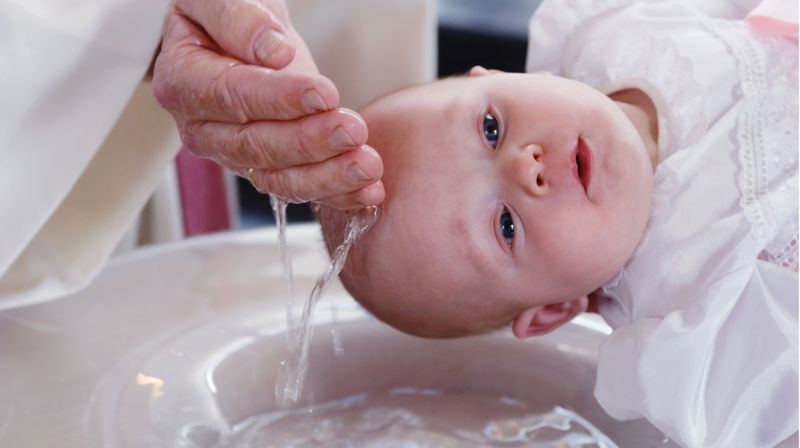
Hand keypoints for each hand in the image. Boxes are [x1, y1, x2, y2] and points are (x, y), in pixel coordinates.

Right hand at [152, 0, 383, 209]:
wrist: (238, 37)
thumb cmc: (227, 15)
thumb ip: (238, 17)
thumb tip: (270, 51)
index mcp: (183, 80)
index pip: (231, 95)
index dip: (279, 98)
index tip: (323, 94)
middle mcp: (203, 127)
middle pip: (256, 144)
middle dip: (309, 141)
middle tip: (352, 130)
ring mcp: (233, 154)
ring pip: (278, 177)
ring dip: (327, 177)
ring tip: (367, 166)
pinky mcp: (266, 168)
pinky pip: (298, 188)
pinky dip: (335, 194)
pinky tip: (367, 191)